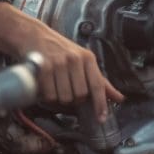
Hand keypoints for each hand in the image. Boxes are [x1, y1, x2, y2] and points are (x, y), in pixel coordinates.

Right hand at [0, 1, 123, 121]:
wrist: (33, 36)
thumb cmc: (59, 50)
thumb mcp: (82, 61)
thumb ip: (100, 82)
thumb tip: (119, 97)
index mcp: (87, 58)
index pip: (98, 85)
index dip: (100, 103)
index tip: (101, 118)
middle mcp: (75, 59)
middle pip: (79, 95)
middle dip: (72, 98)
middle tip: (65, 89)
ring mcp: (59, 63)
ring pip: (64, 97)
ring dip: (58, 98)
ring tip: (54, 87)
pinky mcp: (44, 68)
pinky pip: (49, 94)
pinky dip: (46, 96)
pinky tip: (45, 87)